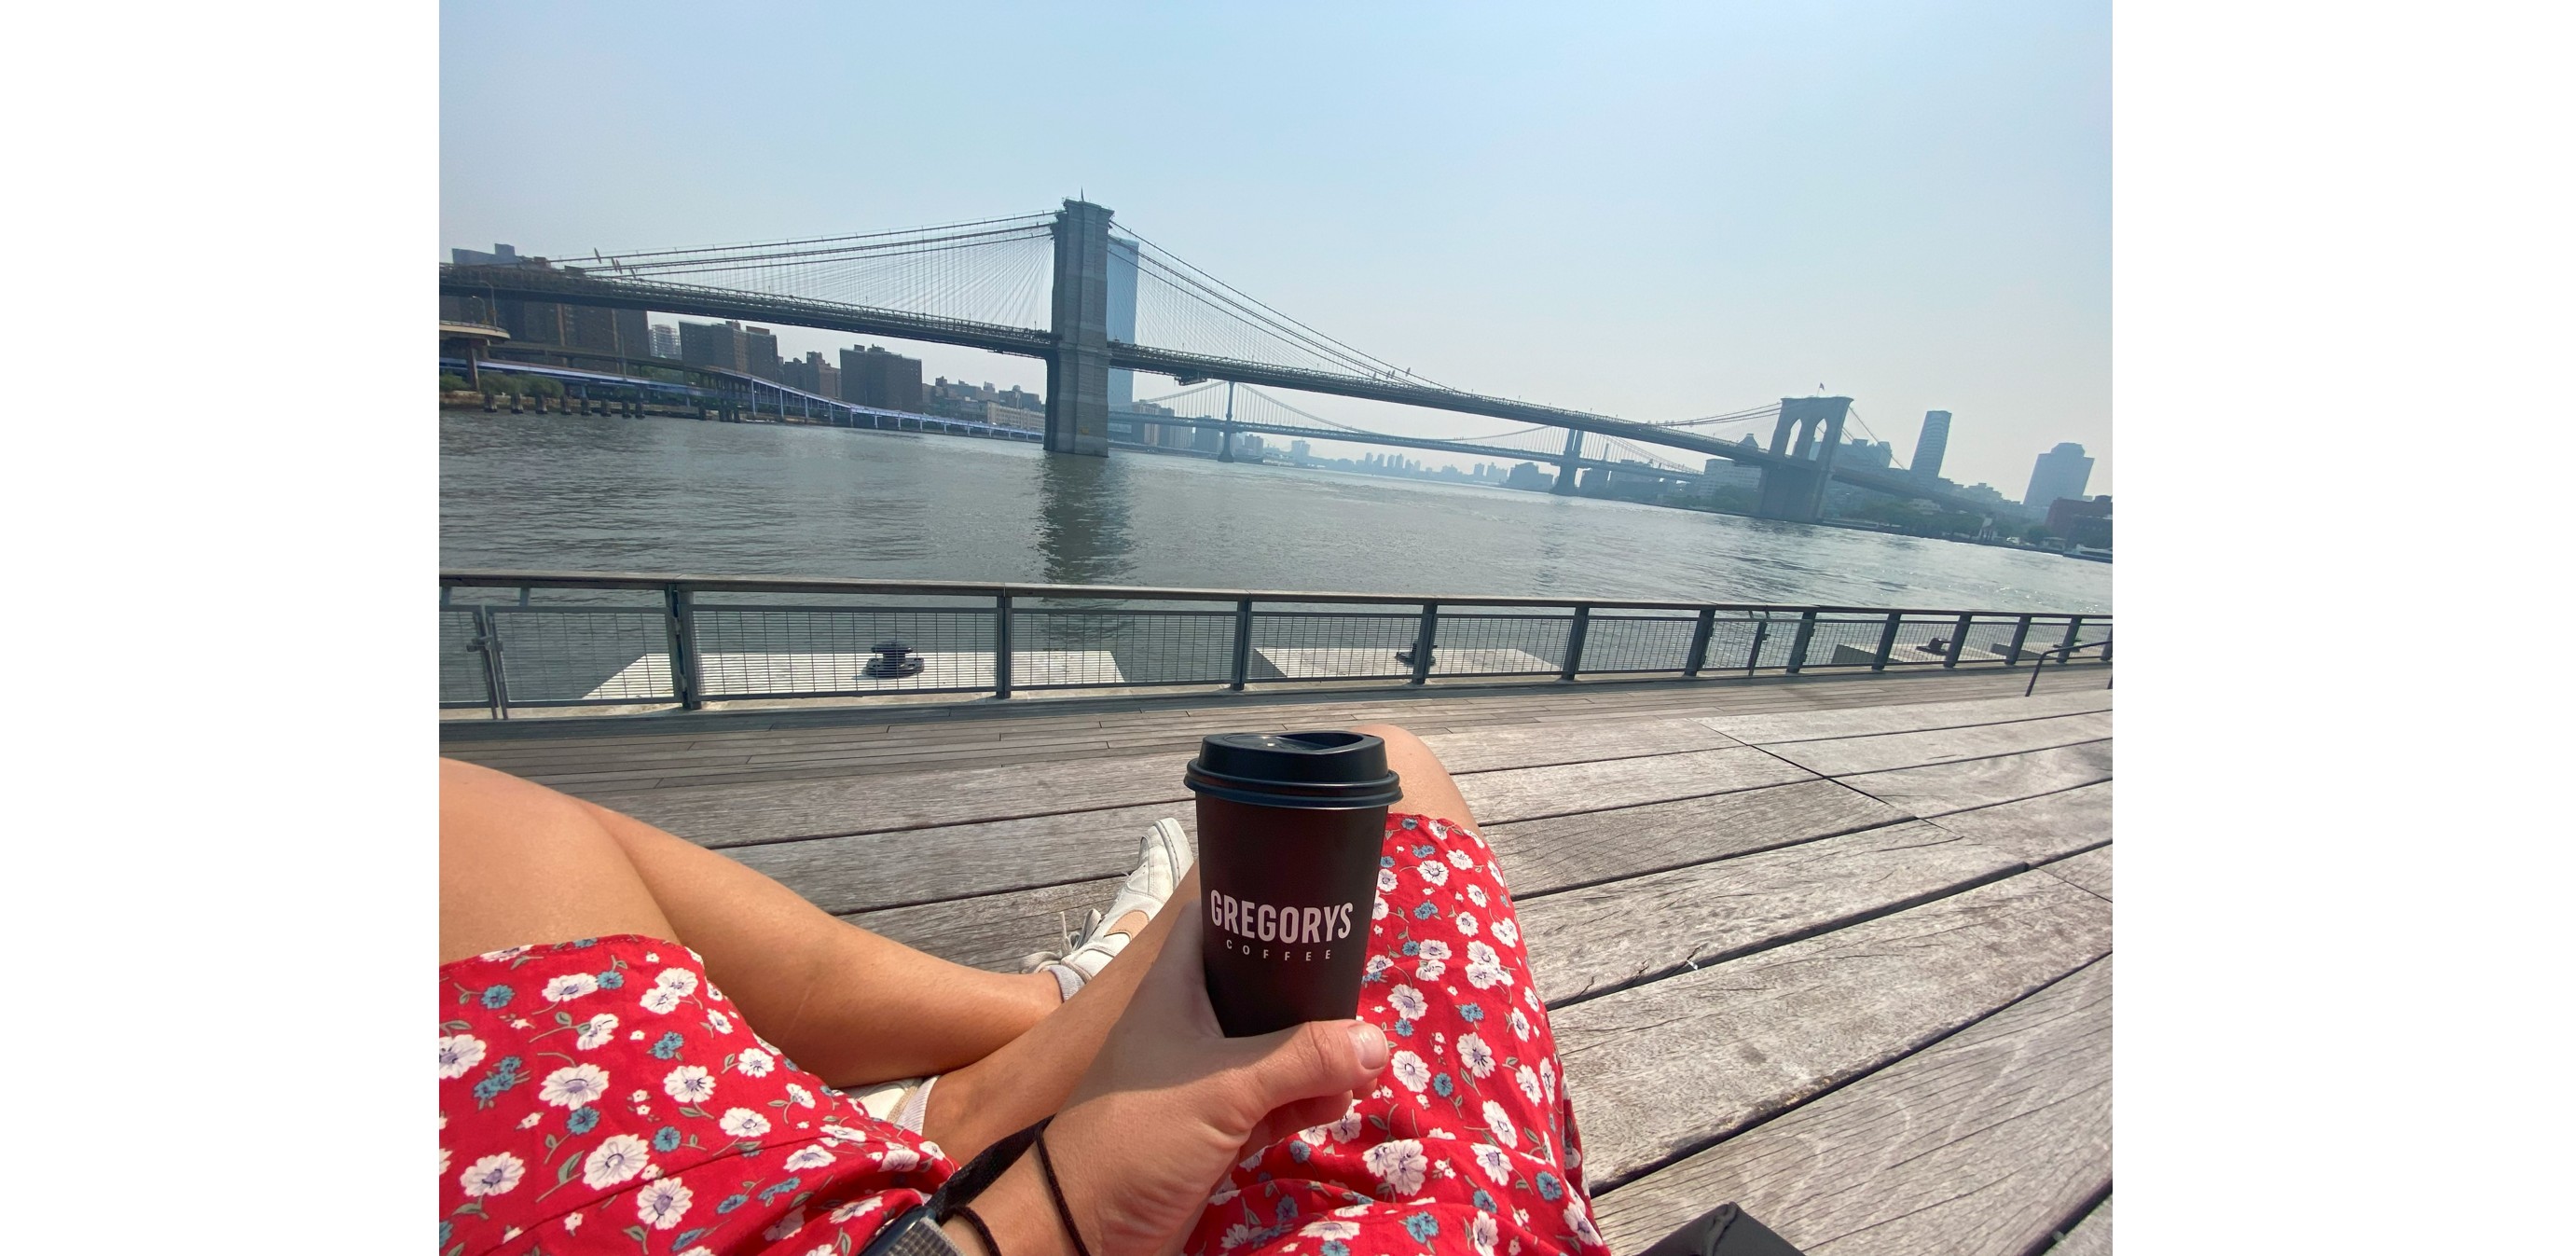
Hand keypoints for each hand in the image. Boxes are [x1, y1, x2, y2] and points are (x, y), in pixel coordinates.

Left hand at [962, 886, 1387, 1255]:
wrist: (1084, 1229)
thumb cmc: (1136, 1134)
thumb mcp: (1223, 1087)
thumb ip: (1300, 1060)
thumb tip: (1376, 1041)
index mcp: (1177, 988)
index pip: (1219, 921)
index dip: (1263, 910)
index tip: (1319, 912)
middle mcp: (1193, 1025)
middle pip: (1263, 990)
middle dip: (1312, 1000)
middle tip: (1359, 1007)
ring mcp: (1206, 1078)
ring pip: (1276, 1052)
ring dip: (1319, 1058)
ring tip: (1365, 1066)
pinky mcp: (1219, 1128)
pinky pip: (1276, 1102)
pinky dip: (1307, 1101)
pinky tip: (1339, 1102)